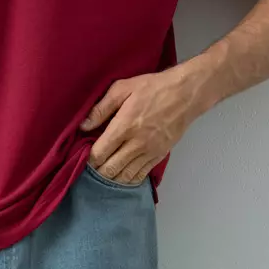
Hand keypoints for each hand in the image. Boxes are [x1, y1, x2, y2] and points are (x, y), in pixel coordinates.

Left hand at [79, 65, 203, 183]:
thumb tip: (83, 126)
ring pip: (125, 176)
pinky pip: (140, 175)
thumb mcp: (122, 88)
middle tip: (90, 169)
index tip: (83, 157)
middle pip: (110, 169)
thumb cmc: (153, 88)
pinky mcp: (159, 156)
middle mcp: (136, 144)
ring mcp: (149, 152)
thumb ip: (101, 108)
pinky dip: (128, 180)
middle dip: (97, 172)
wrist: (186, 94)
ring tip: (103, 175)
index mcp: (124, 127)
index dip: (88, 160)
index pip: (99, 153)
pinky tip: (121, 178)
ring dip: (111, 179)